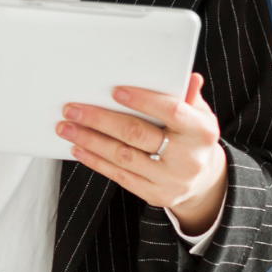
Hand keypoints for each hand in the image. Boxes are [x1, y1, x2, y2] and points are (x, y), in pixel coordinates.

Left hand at [58, 73, 228, 235]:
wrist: (204, 180)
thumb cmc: (193, 138)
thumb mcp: (199, 115)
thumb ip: (187, 97)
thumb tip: (188, 77)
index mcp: (201, 132)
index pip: (171, 112)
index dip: (143, 101)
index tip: (115, 91)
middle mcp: (188, 158)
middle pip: (137, 134)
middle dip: (100, 120)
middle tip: (73, 109)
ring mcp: (171, 179)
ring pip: (123, 156)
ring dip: (90, 140)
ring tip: (67, 127)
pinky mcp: (155, 194)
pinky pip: (120, 176)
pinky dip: (95, 160)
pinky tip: (79, 148)